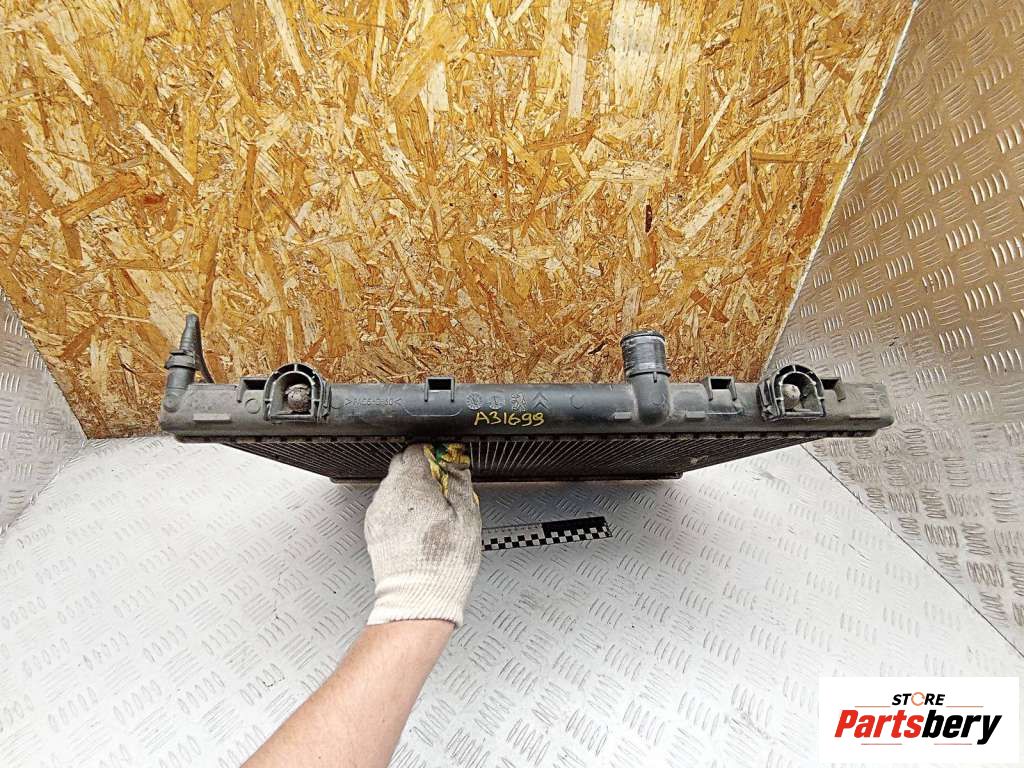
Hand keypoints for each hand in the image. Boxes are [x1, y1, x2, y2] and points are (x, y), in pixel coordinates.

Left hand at [364, 444, 480, 626]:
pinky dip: (401, 509)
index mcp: (412, 485)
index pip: (418, 449)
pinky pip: (387, 505)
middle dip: (422, 471)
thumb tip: (455, 459)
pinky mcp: (373, 527)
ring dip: (411, 490)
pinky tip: (418, 527)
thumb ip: (459, 480)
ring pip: (394, 484)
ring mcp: (378, 511)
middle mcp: (389, 494)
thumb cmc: (444, 564)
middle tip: (443, 492)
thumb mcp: (467, 516)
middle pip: (403, 464)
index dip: (436, 455)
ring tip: (432, 515)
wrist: (418, 599)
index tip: (448, 468)